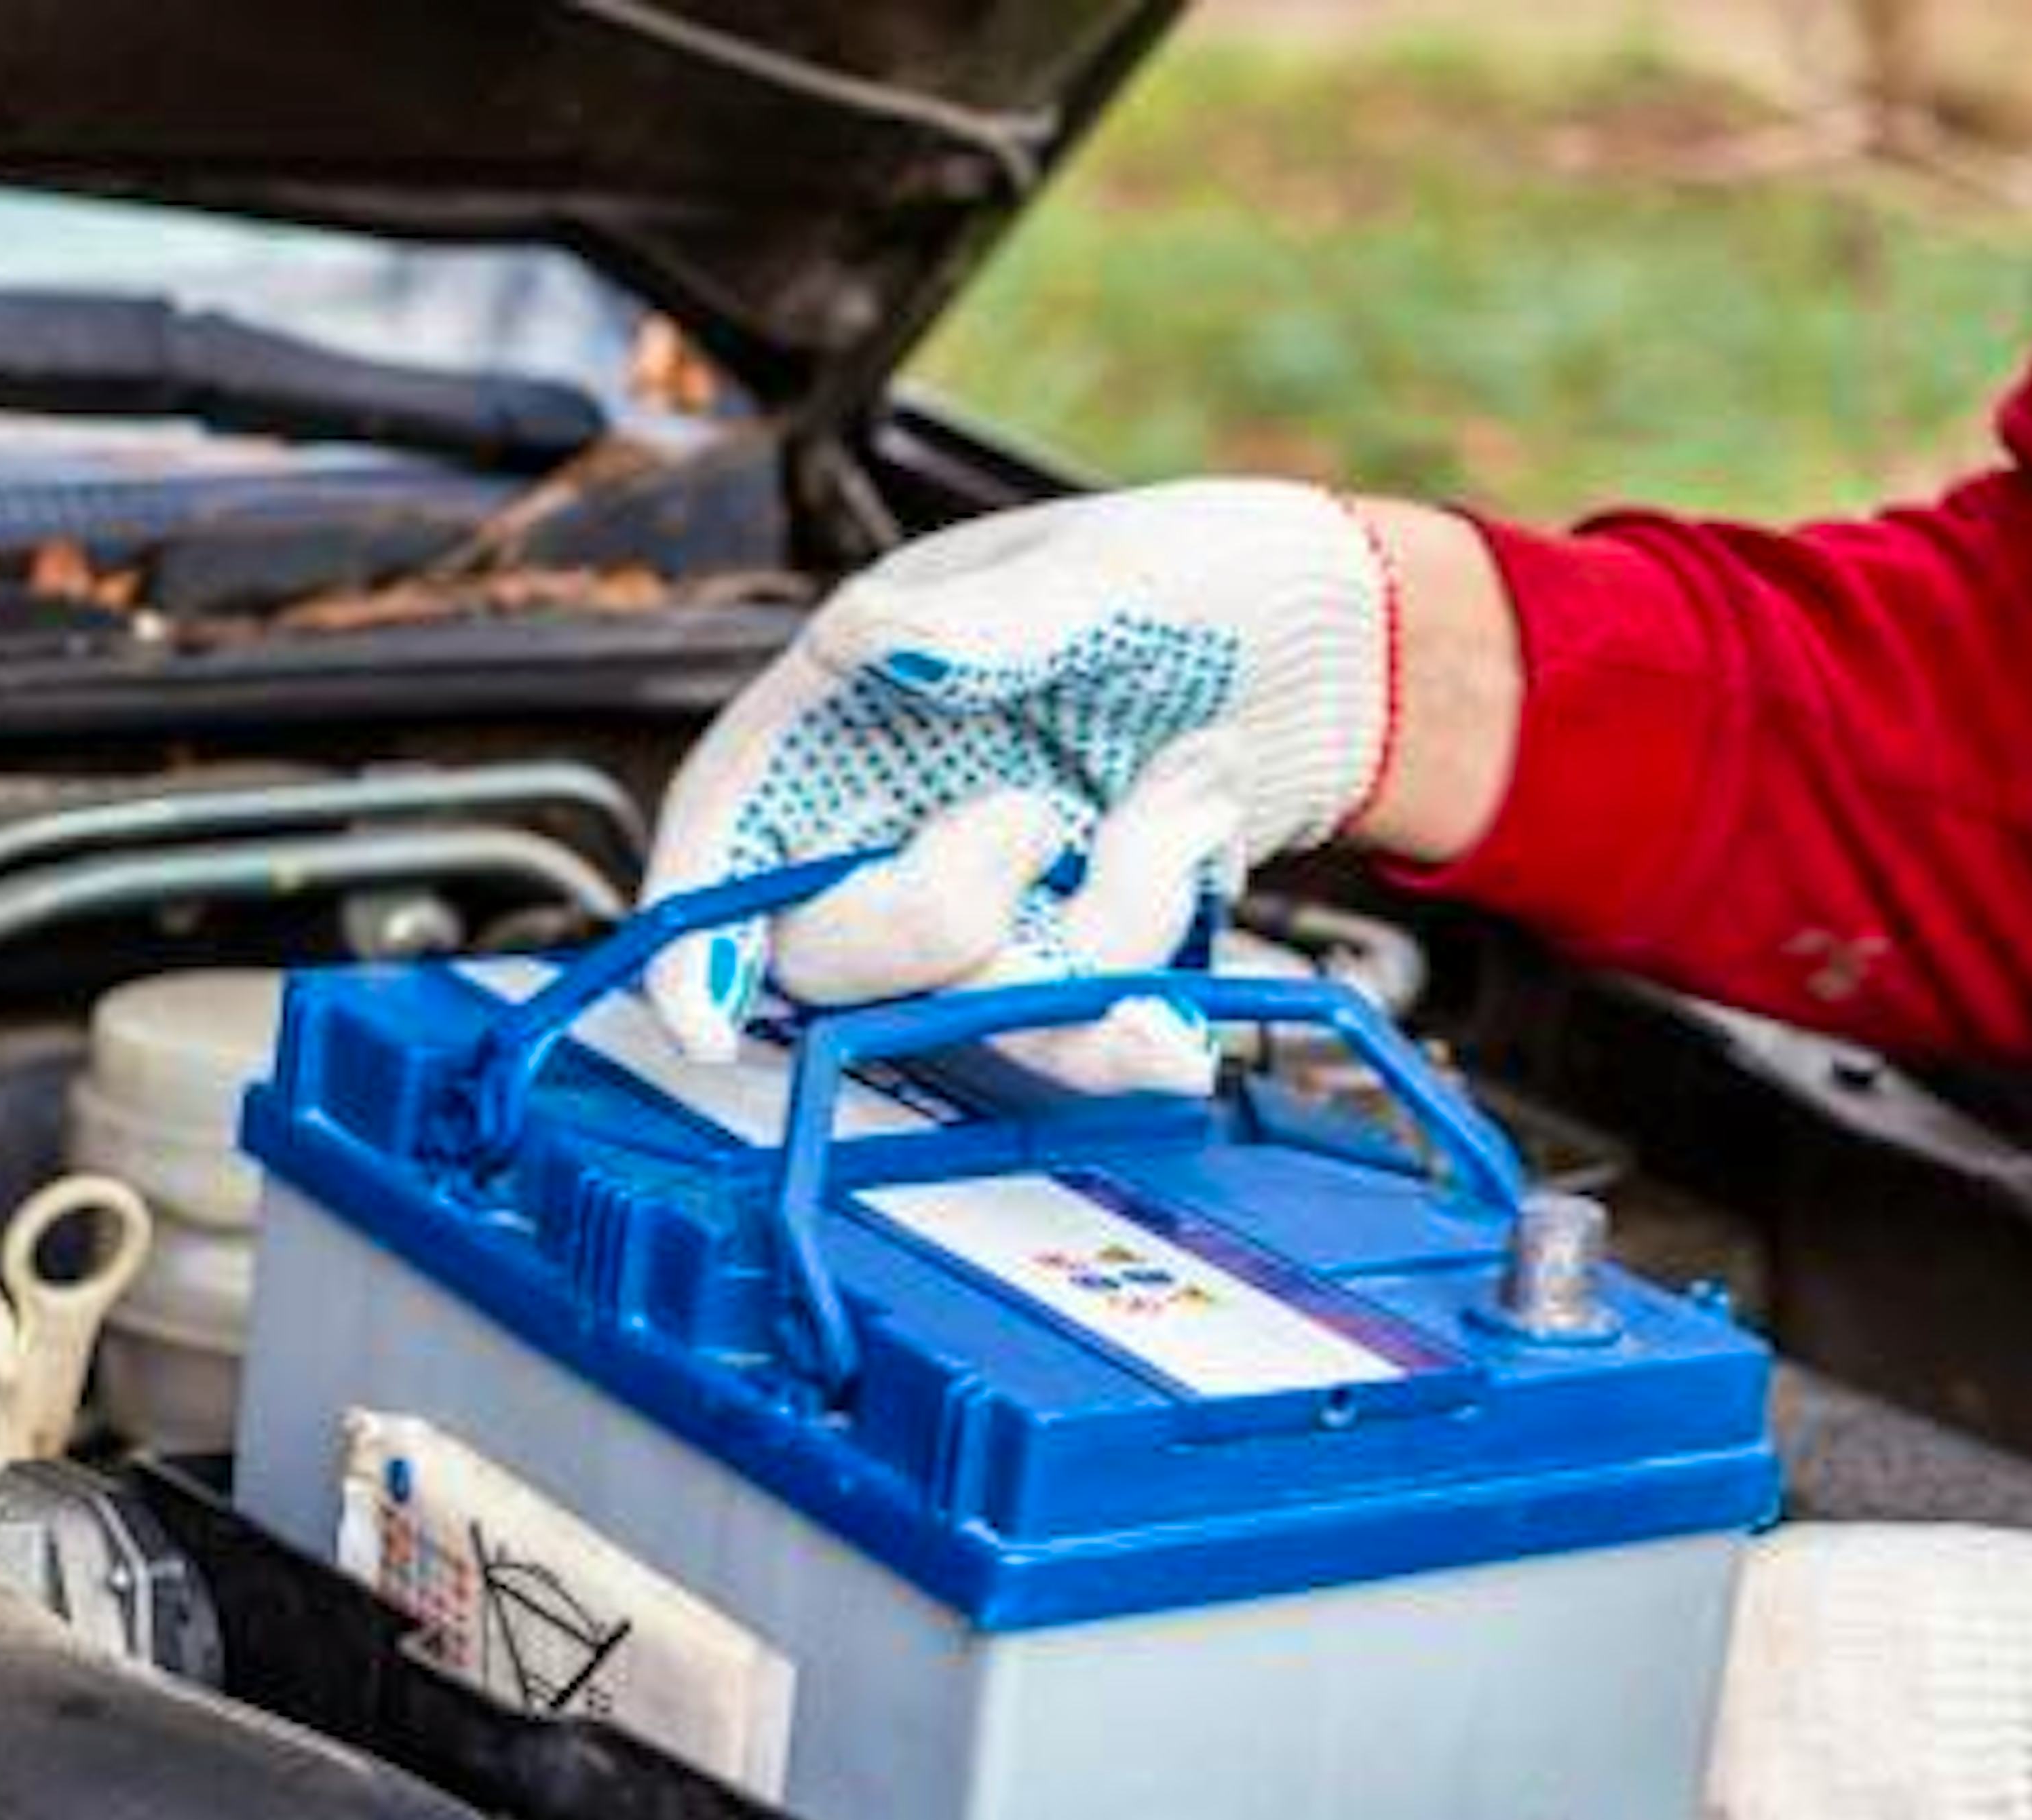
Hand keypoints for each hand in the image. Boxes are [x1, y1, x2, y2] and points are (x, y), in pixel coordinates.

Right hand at [641, 479, 1393, 1092]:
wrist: (1339, 659)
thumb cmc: (1205, 580)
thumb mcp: (1109, 567)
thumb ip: (990, 616)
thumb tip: (870, 638)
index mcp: (858, 705)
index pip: (731, 821)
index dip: (692, 923)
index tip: (698, 1011)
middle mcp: (899, 818)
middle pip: (829, 948)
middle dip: (932, 912)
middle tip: (1036, 813)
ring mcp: (990, 904)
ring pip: (967, 1005)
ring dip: (1094, 936)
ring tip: (1185, 803)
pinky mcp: (1074, 963)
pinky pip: (1067, 1041)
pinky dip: (1128, 1035)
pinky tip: (1180, 1024)